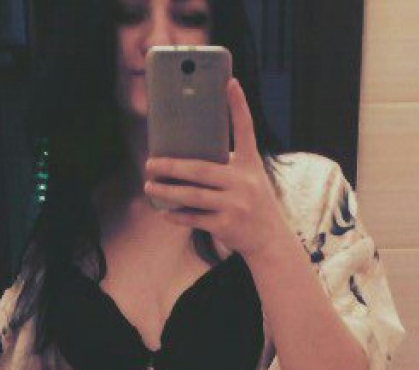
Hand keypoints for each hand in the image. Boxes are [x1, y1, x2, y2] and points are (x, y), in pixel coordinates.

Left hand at [143, 77, 293, 261]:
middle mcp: (244, 181)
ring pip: (193, 195)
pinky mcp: (227, 225)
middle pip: (201, 169)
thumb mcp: (249, 178)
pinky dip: (178, 215)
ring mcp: (236, 204)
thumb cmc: (252, 203)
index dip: (238, 105)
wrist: (269, 239)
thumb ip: (227, 165)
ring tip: (149, 186)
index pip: (245, 129)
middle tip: (151, 162)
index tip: (230, 82)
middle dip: (171, 166)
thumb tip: (186, 156)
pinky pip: (195, 218)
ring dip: (167, 191)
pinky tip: (165, 212)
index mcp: (250, 164)